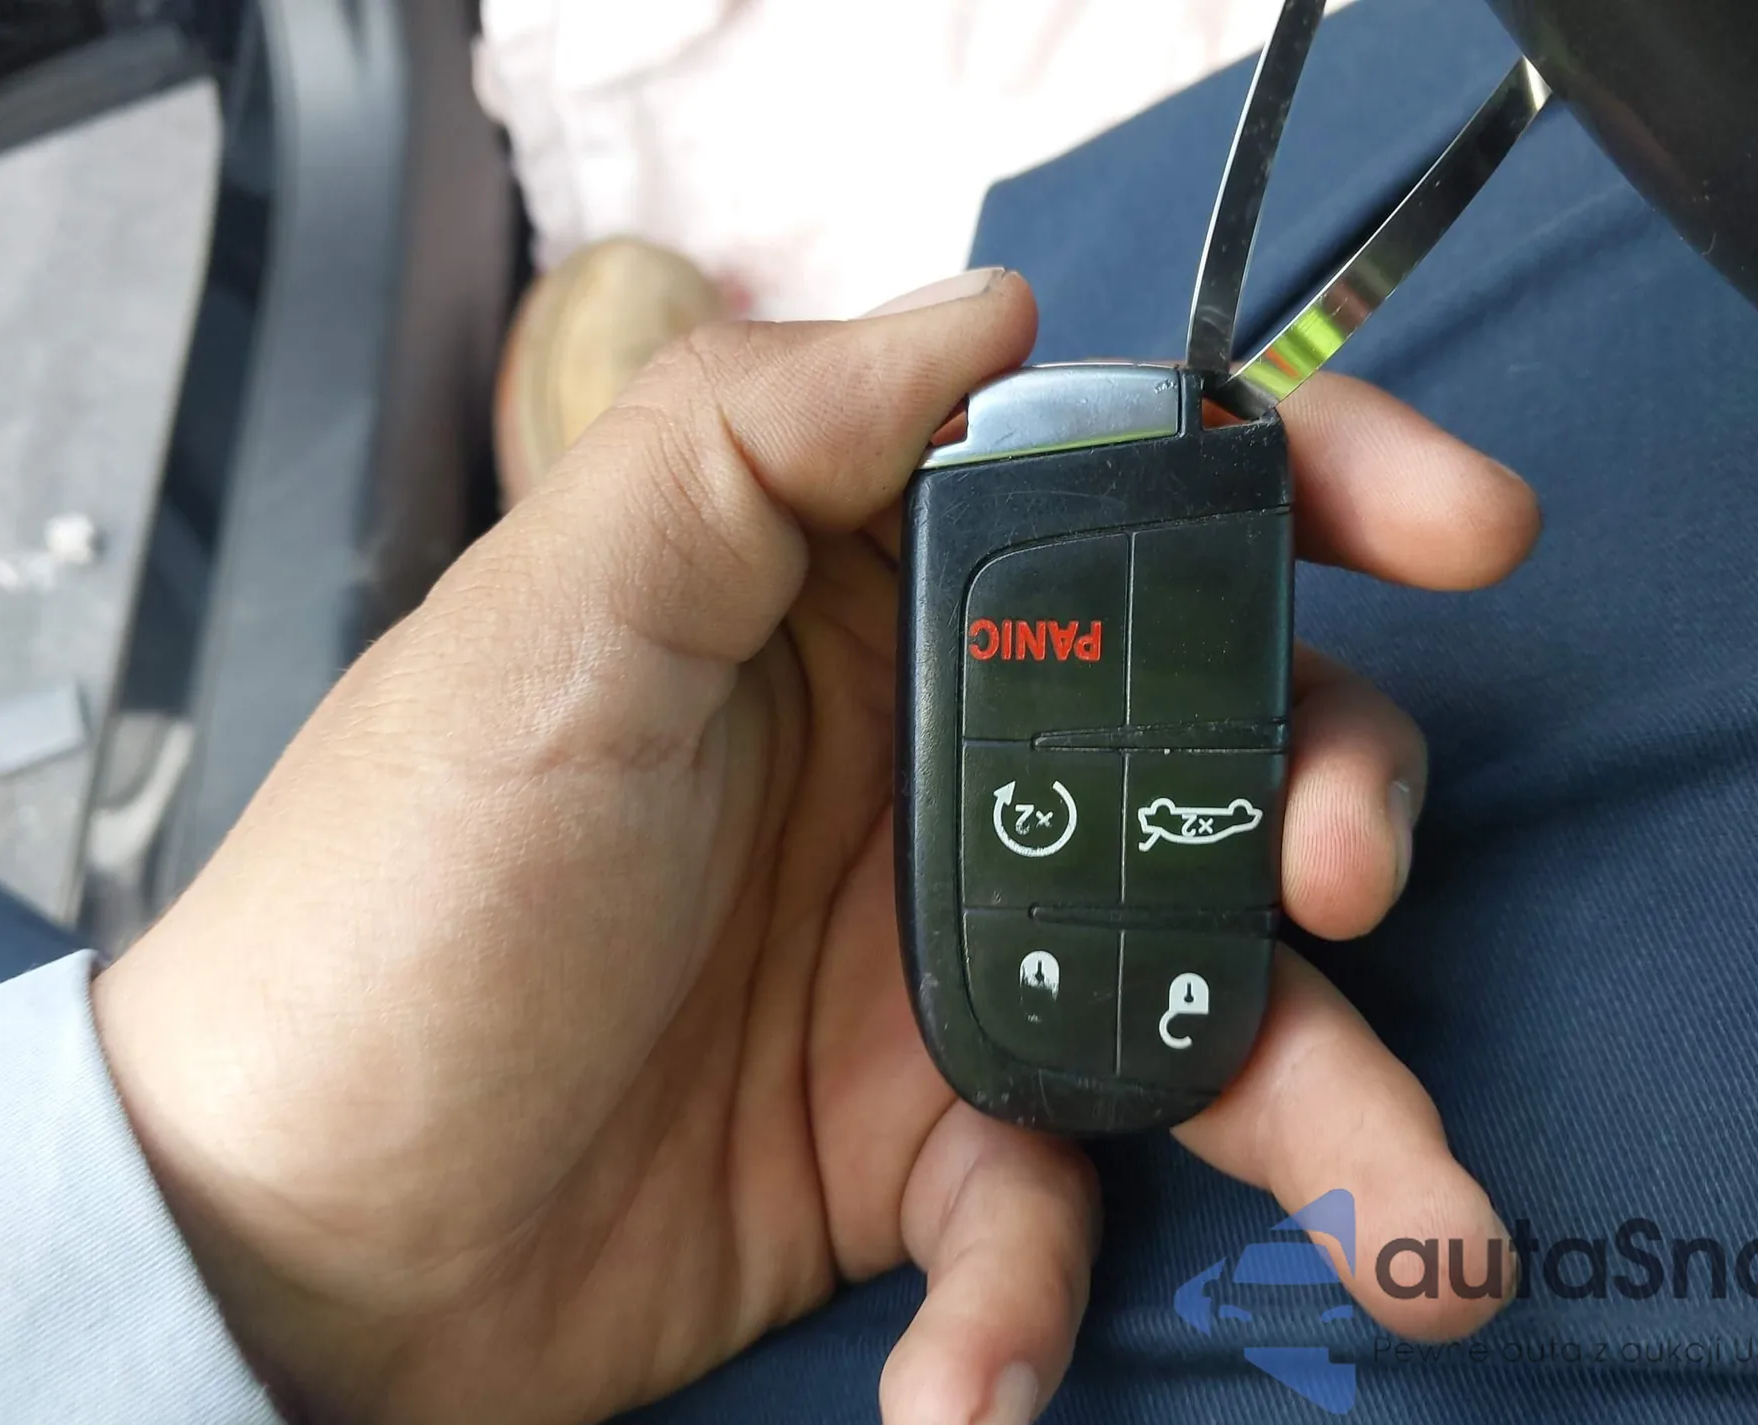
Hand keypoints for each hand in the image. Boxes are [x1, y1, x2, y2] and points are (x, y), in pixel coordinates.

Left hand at [93, 268, 1539, 1424]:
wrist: (301, 1236)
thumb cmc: (397, 903)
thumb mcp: (551, 622)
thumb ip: (760, 438)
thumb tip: (998, 317)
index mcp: (847, 608)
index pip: (1119, 497)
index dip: (1307, 486)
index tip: (1457, 526)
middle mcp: (921, 773)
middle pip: (1217, 741)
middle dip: (1334, 793)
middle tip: (1340, 873)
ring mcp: (935, 968)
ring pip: (1203, 998)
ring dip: (1325, 1114)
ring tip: (1417, 1228)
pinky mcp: (917, 1150)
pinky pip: (1048, 1214)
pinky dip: (1030, 1302)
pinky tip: (965, 1370)